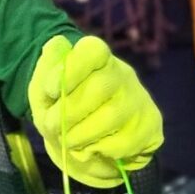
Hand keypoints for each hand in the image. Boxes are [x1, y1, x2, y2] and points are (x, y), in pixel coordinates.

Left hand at [28, 34, 162, 188]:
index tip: (50, 89)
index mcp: (96, 58)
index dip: (71, 68)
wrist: (82, 138)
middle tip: (51, 125)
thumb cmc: (61, 107)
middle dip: (69, 111)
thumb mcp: (43, 89)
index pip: (93, 50)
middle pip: (100, 87)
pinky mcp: (151, 124)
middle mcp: (122, 74)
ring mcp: (139, 98)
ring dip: (82, 133)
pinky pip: (128, 139)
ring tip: (67, 141)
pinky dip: (103, 148)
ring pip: (113, 115)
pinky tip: (92, 149)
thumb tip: (56, 44)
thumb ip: (47, 70)